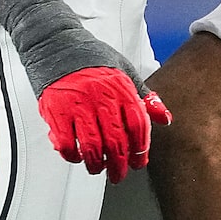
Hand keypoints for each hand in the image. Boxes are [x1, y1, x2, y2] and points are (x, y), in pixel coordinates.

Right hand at [35, 66, 169, 179]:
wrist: (56, 44)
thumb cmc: (91, 59)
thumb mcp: (124, 71)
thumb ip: (144, 97)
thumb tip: (164, 118)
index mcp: (121, 88)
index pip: (138, 126)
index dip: (140, 149)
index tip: (139, 161)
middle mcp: (100, 97)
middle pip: (116, 141)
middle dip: (120, 165)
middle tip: (119, 175)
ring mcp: (77, 105)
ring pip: (92, 146)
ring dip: (96, 164)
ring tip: (98, 168)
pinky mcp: (56, 111)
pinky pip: (66, 143)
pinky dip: (72, 156)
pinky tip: (76, 156)